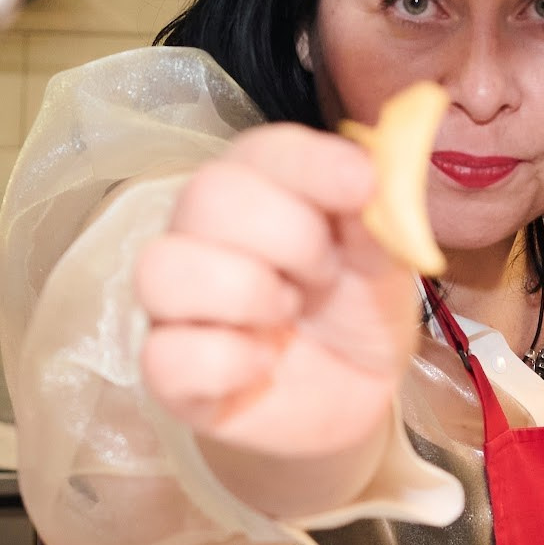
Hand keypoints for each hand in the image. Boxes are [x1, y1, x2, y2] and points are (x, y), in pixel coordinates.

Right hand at [135, 124, 415, 473]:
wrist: (350, 393)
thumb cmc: (355, 309)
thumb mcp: (382, 262)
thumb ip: (374, 220)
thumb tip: (371, 173)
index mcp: (257, 188)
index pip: (261, 151)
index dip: (310, 164)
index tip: (363, 184)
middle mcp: (202, 233)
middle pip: (206, 196)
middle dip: (287, 235)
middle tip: (325, 275)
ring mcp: (177, 303)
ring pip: (161, 269)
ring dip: (244, 292)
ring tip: (286, 314)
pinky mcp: (169, 372)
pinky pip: (166, 356)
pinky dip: (229, 362)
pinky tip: (264, 366)